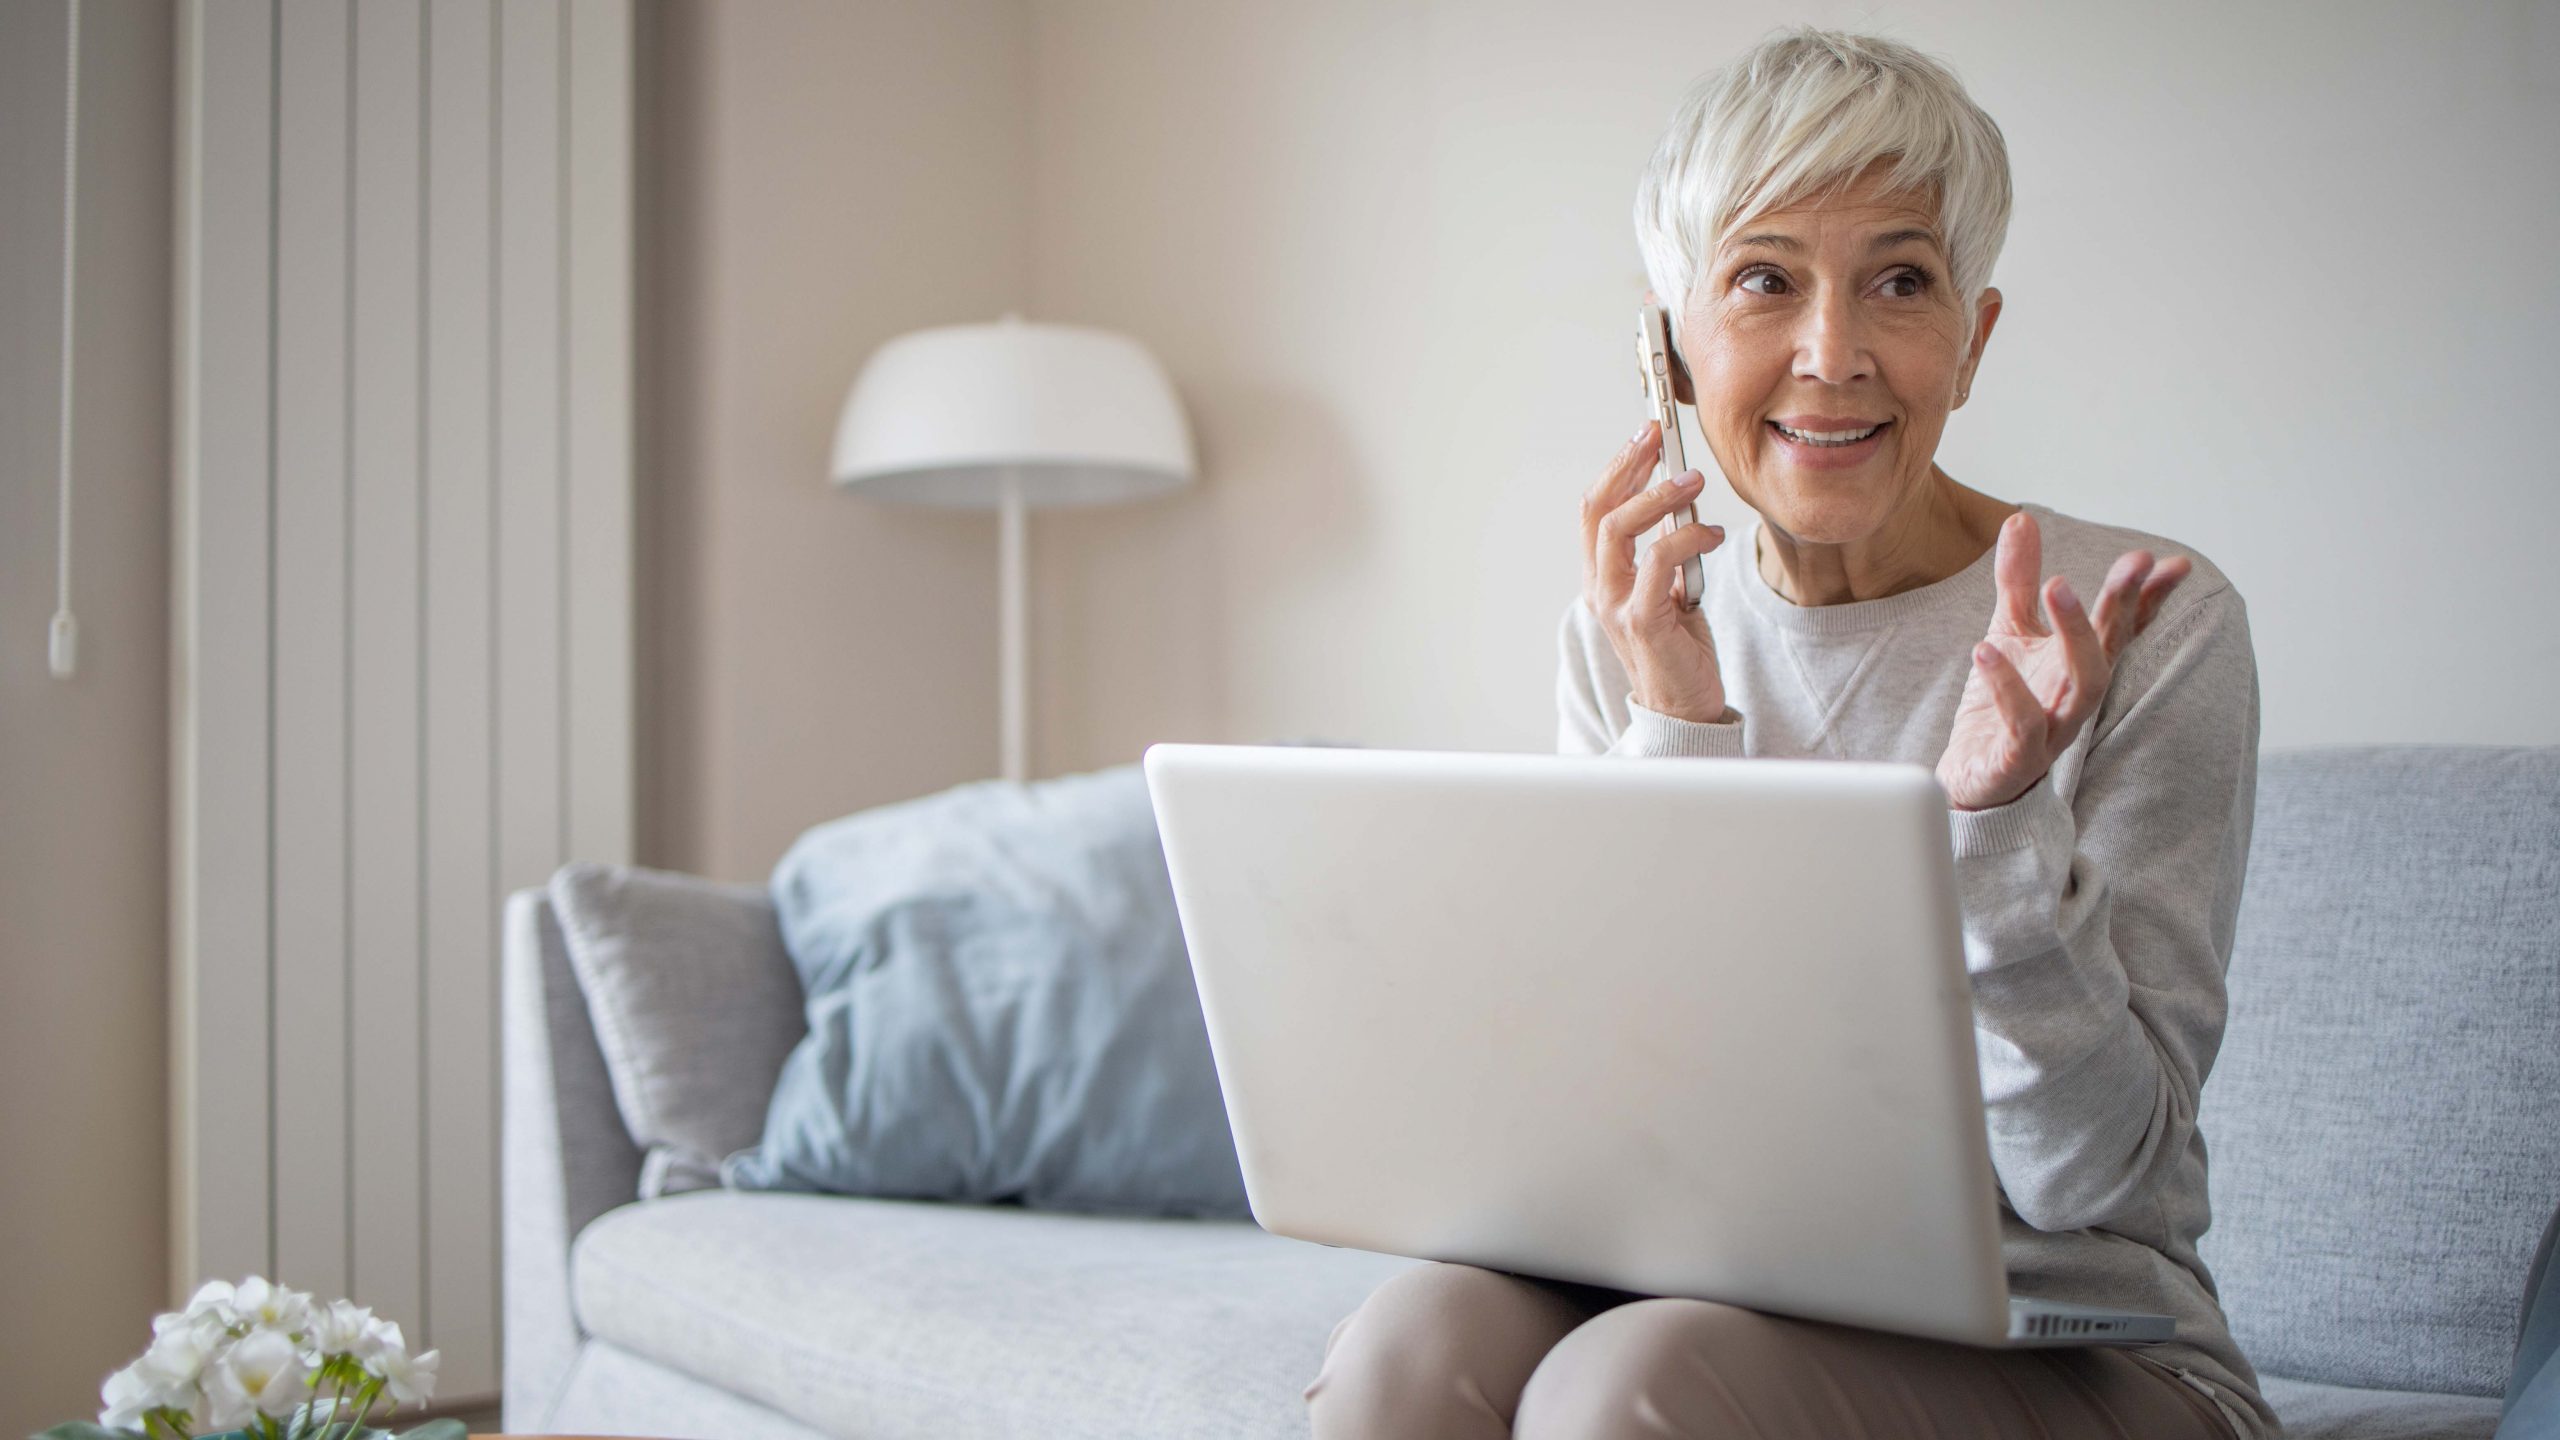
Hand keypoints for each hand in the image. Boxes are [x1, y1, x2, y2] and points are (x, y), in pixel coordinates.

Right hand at [1581, 420, 1729, 723]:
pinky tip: (1713, 535)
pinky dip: (1688, 538)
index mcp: (1602, 579)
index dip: (1619, 467)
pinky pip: (1660, 562)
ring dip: (1659, 496)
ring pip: (1620, 528)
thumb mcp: (1668, 592)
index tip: (1646, 435)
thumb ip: (1665, 557)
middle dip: (1629, 465)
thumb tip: (1683, 508)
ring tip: (1693, 483)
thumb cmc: (1679, 651)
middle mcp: (1600, 589)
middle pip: (1598, 510)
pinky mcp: (1643, 621)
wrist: (1684, 710)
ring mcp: (1616, 605)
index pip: (1596, 510)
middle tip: (1660, 438)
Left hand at [1937, 510, 2190, 810]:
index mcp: (2078, 665)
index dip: (2149, 597)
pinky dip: (2007, 688)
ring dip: (2076, 635)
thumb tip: (2021, 518)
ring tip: (2056, 584)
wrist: (1973, 778)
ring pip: (2085, 687)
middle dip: (2123, 604)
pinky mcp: (2018, 758)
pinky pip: (2022, 724)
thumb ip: (2018, 579)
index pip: (2124, 629)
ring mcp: (2053, 729)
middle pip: (2110, 649)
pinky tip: (1984, 651)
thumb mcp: (2008, 631)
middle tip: (2133, 560)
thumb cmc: (2001, 703)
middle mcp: (2075, 696)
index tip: (2172, 563)